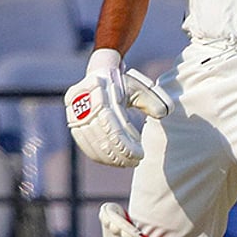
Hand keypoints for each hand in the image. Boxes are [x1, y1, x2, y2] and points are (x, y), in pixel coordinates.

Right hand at [64, 49, 170, 167]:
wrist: (99, 72)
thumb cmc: (123, 82)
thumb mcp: (138, 87)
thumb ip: (151, 100)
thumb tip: (163, 113)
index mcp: (102, 95)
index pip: (114, 128)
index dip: (126, 146)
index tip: (140, 155)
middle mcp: (86, 105)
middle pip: (103, 139)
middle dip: (120, 155)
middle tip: (135, 162)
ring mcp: (76, 114)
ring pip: (92, 143)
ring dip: (110, 158)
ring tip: (126, 163)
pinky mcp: (73, 121)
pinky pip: (84, 143)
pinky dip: (97, 154)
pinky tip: (111, 161)